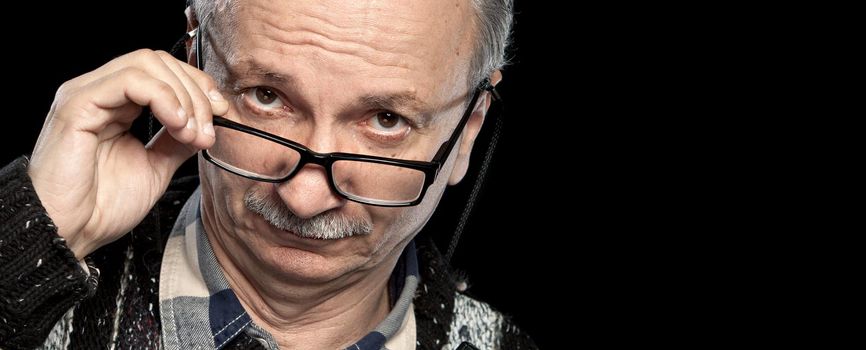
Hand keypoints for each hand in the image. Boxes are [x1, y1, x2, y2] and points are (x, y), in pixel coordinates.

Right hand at [28, 49, 228, 258]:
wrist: (70, 233)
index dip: (197, 86)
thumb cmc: (101, 206)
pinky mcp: (77, 105)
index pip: (162, 71)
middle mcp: (100, 93)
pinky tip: (176, 124)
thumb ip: (177, 141)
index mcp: (116, 105)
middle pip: (158, 62)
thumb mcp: (156, 166)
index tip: (221, 113)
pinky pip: (129, 80)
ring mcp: (86, 95)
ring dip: (183, 96)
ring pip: (147, 63)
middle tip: (207, 129)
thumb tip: (205, 124)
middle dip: (195, 92)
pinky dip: (163, 97)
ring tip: (192, 132)